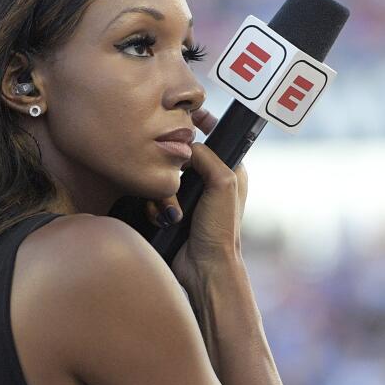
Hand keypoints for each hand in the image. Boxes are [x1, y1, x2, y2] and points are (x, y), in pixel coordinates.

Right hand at [144, 106, 248, 293]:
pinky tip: (163, 216)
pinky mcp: (171, 210)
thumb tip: (184, 146)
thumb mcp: (223, 183)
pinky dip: (154, 204)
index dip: (202, 125)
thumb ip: (206, 155)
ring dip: (164, 190)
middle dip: (174, 162)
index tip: (189, 116)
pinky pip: (154, 195)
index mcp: (230, 171)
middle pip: (184, 154)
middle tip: (175, 170)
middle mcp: (210, 181)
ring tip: (172, 208)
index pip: (216, 136)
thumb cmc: (220, 229)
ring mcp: (189, 197)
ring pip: (164, 174)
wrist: (204, 267)